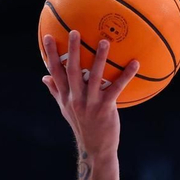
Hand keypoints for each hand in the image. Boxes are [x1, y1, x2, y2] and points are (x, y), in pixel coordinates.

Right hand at [42, 31, 139, 154]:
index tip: (48, 37)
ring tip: (104, 41)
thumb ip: (56, 92)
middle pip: (72, 71)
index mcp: (66, 96)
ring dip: (99, 58)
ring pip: (94, 77)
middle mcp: (75, 98)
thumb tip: (44, 77)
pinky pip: (117, 88)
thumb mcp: (65, 109)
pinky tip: (135, 63)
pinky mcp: (105, 108)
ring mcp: (90, 103)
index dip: (51, 54)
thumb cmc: (81, 125)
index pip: (55, 72)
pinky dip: (126, 75)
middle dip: (72, 51)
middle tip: (75, 32)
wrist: (95, 148)